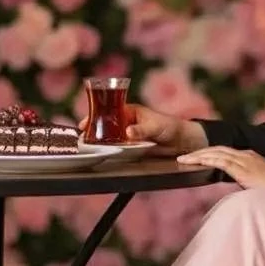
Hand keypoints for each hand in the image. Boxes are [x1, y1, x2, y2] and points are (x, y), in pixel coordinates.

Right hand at [78, 103, 205, 155]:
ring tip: (87, 146)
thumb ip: (141, 129)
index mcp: (130, 111)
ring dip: (100, 142)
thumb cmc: (170, 126)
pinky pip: (118, 149)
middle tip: (82, 137)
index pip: (108, 111)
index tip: (84, 123)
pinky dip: (110, 151)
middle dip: (94, 130)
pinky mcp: (132, 148)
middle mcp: (126, 123)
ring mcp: (128, 136)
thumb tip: (127, 132)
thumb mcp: (155, 125)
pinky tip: (102, 154)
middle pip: (106, 125)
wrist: (181, 142)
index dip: (95, 116)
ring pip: (110, 138)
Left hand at [177, 147, 264, 189]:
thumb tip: (235, 184)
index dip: (207, 152)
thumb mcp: (256, 181)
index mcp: (248, 156)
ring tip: (183, 159)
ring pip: (216, 153)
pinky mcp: (242, 168)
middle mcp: (245, 154)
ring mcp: (244, 160)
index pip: (223, 151)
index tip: (194, 156)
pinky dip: (207, 160)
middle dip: (198, 152)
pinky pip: (221, 161)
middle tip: (182, 156)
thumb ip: (244, 179)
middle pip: (216, 149)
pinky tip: (196, 162)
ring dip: (198, 155)